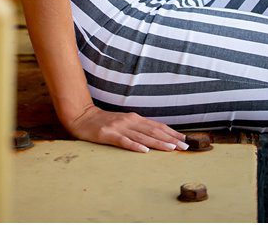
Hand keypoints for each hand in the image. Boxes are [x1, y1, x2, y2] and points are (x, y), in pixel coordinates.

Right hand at [66, 103, 188, 151]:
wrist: (83, 117)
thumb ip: (137, 128)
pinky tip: (144, 151)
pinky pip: (124, 141)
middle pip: (154, 131)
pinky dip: (135, 146)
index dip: (172, 133)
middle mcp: (130, 121)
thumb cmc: (105, 122)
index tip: (184, 140)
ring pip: (143, 136)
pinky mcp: (108, 134)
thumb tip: (154, 136)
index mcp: (135, 118)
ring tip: (171, 149)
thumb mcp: (124, 123)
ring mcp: (119, 127)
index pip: (157, 126)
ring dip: (158, 143)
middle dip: (171, 139)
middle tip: (185, 147)